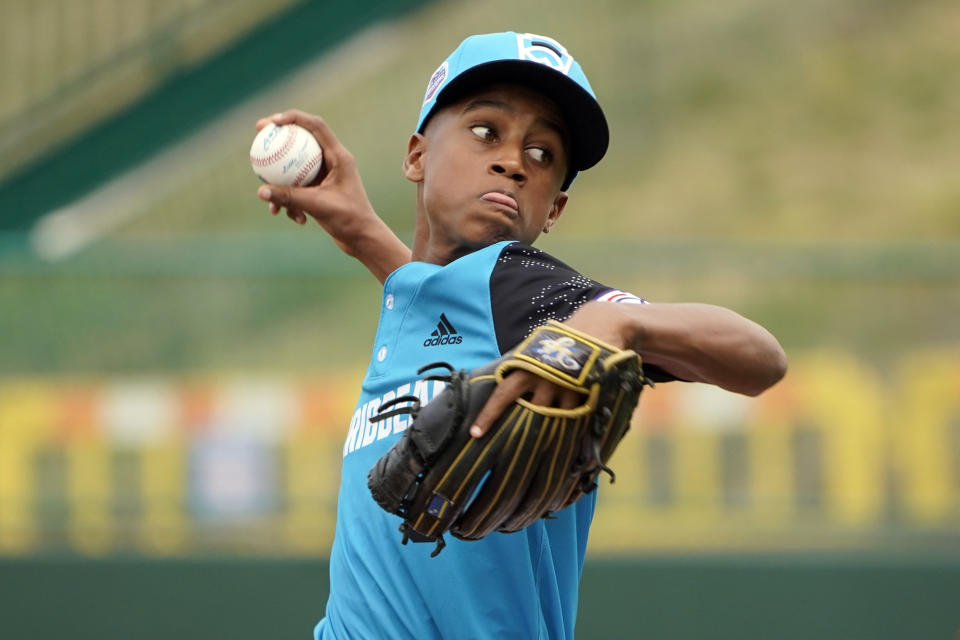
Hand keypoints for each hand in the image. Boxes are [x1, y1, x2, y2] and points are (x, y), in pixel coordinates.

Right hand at [255, 110, 369, 232]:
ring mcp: (326, 175)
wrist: (363, 239)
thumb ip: (289, 197)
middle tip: (259, 134)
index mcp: (339, 156)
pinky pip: (299, 187)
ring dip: (282, 181)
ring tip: (268, 192)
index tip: (272, 122)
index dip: (293, 118)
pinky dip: (291, 200)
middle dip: (280, 138)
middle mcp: (333, 161)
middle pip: (302, 140)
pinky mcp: (320, 190)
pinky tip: (291, 217)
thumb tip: (261, 191)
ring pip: (297, 167)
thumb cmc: (349, 219)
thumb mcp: (317, 206)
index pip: (316, 126)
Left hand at [469, 302, 637, 437]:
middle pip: (530, 414)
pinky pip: (576, 420)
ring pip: (554, 421)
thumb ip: (521, 370)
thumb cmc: (559, 341)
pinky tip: (570, 447)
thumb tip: (501, 388)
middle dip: (522, 431)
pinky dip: (572, 432)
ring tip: (542, 455)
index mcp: (526, 368)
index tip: (475, 434)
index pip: (502, 394)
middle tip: (512, 452)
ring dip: (548, 434)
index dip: (488, 415)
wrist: (596, 327)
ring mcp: (566, 388)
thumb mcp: (535, 351)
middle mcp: (544, 379)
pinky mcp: (586, 394)